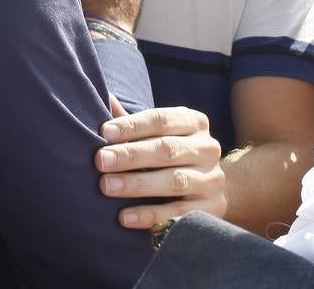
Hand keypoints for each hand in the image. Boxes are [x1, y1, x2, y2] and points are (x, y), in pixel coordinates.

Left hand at [96, 97, 225, 228]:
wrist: (209, 188)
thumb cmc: (171, 155)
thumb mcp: (157, 135)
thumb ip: (132, 122)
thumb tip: (104, 97)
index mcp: (194, 122)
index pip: (161, 120)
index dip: (132, 126)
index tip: (104, 133)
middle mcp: (208, 148)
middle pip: (167, 149)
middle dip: (130, 155)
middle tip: (100, 161)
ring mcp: (213, 179)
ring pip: (174, 181)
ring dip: (137, 184)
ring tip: (107, 187)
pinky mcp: (212, 209)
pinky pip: (179, 213)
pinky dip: (151, 215)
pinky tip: (125, 217)